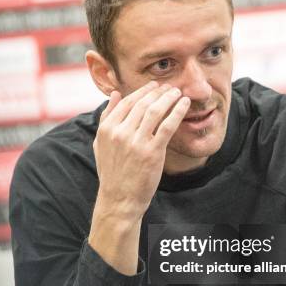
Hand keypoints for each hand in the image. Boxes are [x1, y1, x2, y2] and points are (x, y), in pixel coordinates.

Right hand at [93, 81, 189, 219]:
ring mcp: (136, 142)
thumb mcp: (101, 144)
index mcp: (107, 129)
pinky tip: (184, 104)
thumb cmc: (112, 173)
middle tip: (168, 87)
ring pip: (155, 111)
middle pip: (142, 103)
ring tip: (177, 92)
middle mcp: (120, 133)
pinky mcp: (152, 152)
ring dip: (168, 98)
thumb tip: (116, 94)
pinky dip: (177, 111)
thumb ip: (106, 118)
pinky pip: (167, 125)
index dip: (143, 91)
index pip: (127, 102)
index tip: (154, 86)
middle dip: (158, 92)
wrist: (120, 199)